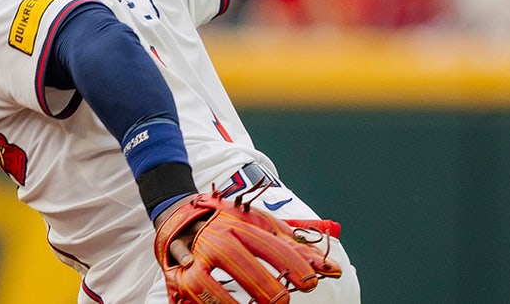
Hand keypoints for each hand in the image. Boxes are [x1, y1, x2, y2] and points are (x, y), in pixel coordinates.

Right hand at [153, 190, 341, 303]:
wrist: (183, 215)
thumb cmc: (230, 224)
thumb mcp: (260, 227)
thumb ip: (294, 248)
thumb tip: (332, 270)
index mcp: (239, 224)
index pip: (269, 244)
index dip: (292, 264)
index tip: (309, 282)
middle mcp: (216, 238)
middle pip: (238, 260)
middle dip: (262, 284)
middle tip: (282, 302)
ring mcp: (195, 256)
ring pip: (206, 281)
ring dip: (228, 301)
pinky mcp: (178, 272)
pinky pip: (186, 291)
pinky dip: (200, 302)